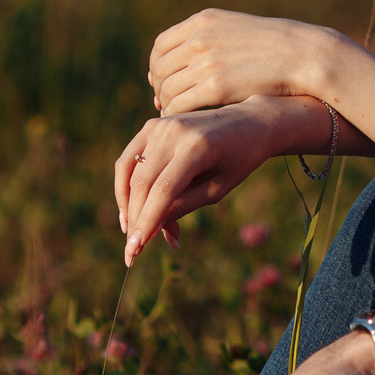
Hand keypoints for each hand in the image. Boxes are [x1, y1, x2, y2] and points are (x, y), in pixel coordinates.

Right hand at [113, 103, 291, 264]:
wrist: (248, 122)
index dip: (146, 222)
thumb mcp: (218, 189)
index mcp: (197, 147)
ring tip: (133, 233)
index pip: (162, 191)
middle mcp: (173, 132)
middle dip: (135, 220)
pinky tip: (131, 209)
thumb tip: (150, 231)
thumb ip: (184, 206)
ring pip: (129, 172)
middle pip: (142, 183)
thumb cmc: (239, 159)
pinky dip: (126, 185)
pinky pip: (129, 159)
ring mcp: (160, 125)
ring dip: (127, 205)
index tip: (134, 252)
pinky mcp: (153, 125)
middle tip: (133, 252)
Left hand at [149, 9, 350, 115]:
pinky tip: (185, 122)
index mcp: (203, 21)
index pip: (161, 45)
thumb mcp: (238, 29)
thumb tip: (193, 55)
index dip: (156, 66)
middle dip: (159, 88)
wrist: (303, 55)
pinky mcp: (216, 87)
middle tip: (164, 104)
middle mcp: (199, 39)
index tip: (161, 81)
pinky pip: (180, 105)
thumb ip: (213, 38)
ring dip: (167, 104)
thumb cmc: (276, 46)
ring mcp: (206, 62)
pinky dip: (176, 115)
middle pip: (160, 69)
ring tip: (176, 115)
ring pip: (167, 89)